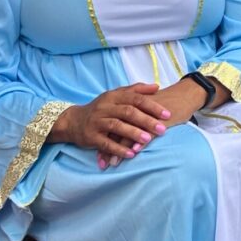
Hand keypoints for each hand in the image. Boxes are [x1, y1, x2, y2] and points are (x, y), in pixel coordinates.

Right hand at [51, 83, 170, 164]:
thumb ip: (136, 90)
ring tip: (147, 140)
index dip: (152, 106)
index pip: (136, 99)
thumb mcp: (116, 96)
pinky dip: (118, 149)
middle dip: (146, 121)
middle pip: (128, 112)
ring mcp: (97, 122)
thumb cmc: (102, 108)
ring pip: (117, 126)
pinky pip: (105, 143)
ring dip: (133, 133)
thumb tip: (157, 86)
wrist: (73, 121)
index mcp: (114, 96)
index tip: (168, 114)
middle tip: (162, 129)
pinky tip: (131, 154)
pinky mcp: (90, 136)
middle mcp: (105, 107)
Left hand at [95, 78, 212, 168]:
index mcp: (130, 105)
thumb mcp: (147, 106)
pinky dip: (139, 142)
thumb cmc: (167, 102)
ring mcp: (147, 115)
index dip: (104, 138)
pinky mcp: (159, 120)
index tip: (98, 153)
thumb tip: (122, 129)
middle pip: (116, 130)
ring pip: (128, 133)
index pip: (112, 123)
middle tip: (101, 163)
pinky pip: (147, 133)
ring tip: (113, 163)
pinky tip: (134, 152)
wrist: (186, 94)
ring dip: (120, 150)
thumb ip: (134, 115)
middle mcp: (135, 109)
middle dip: (107, 148)